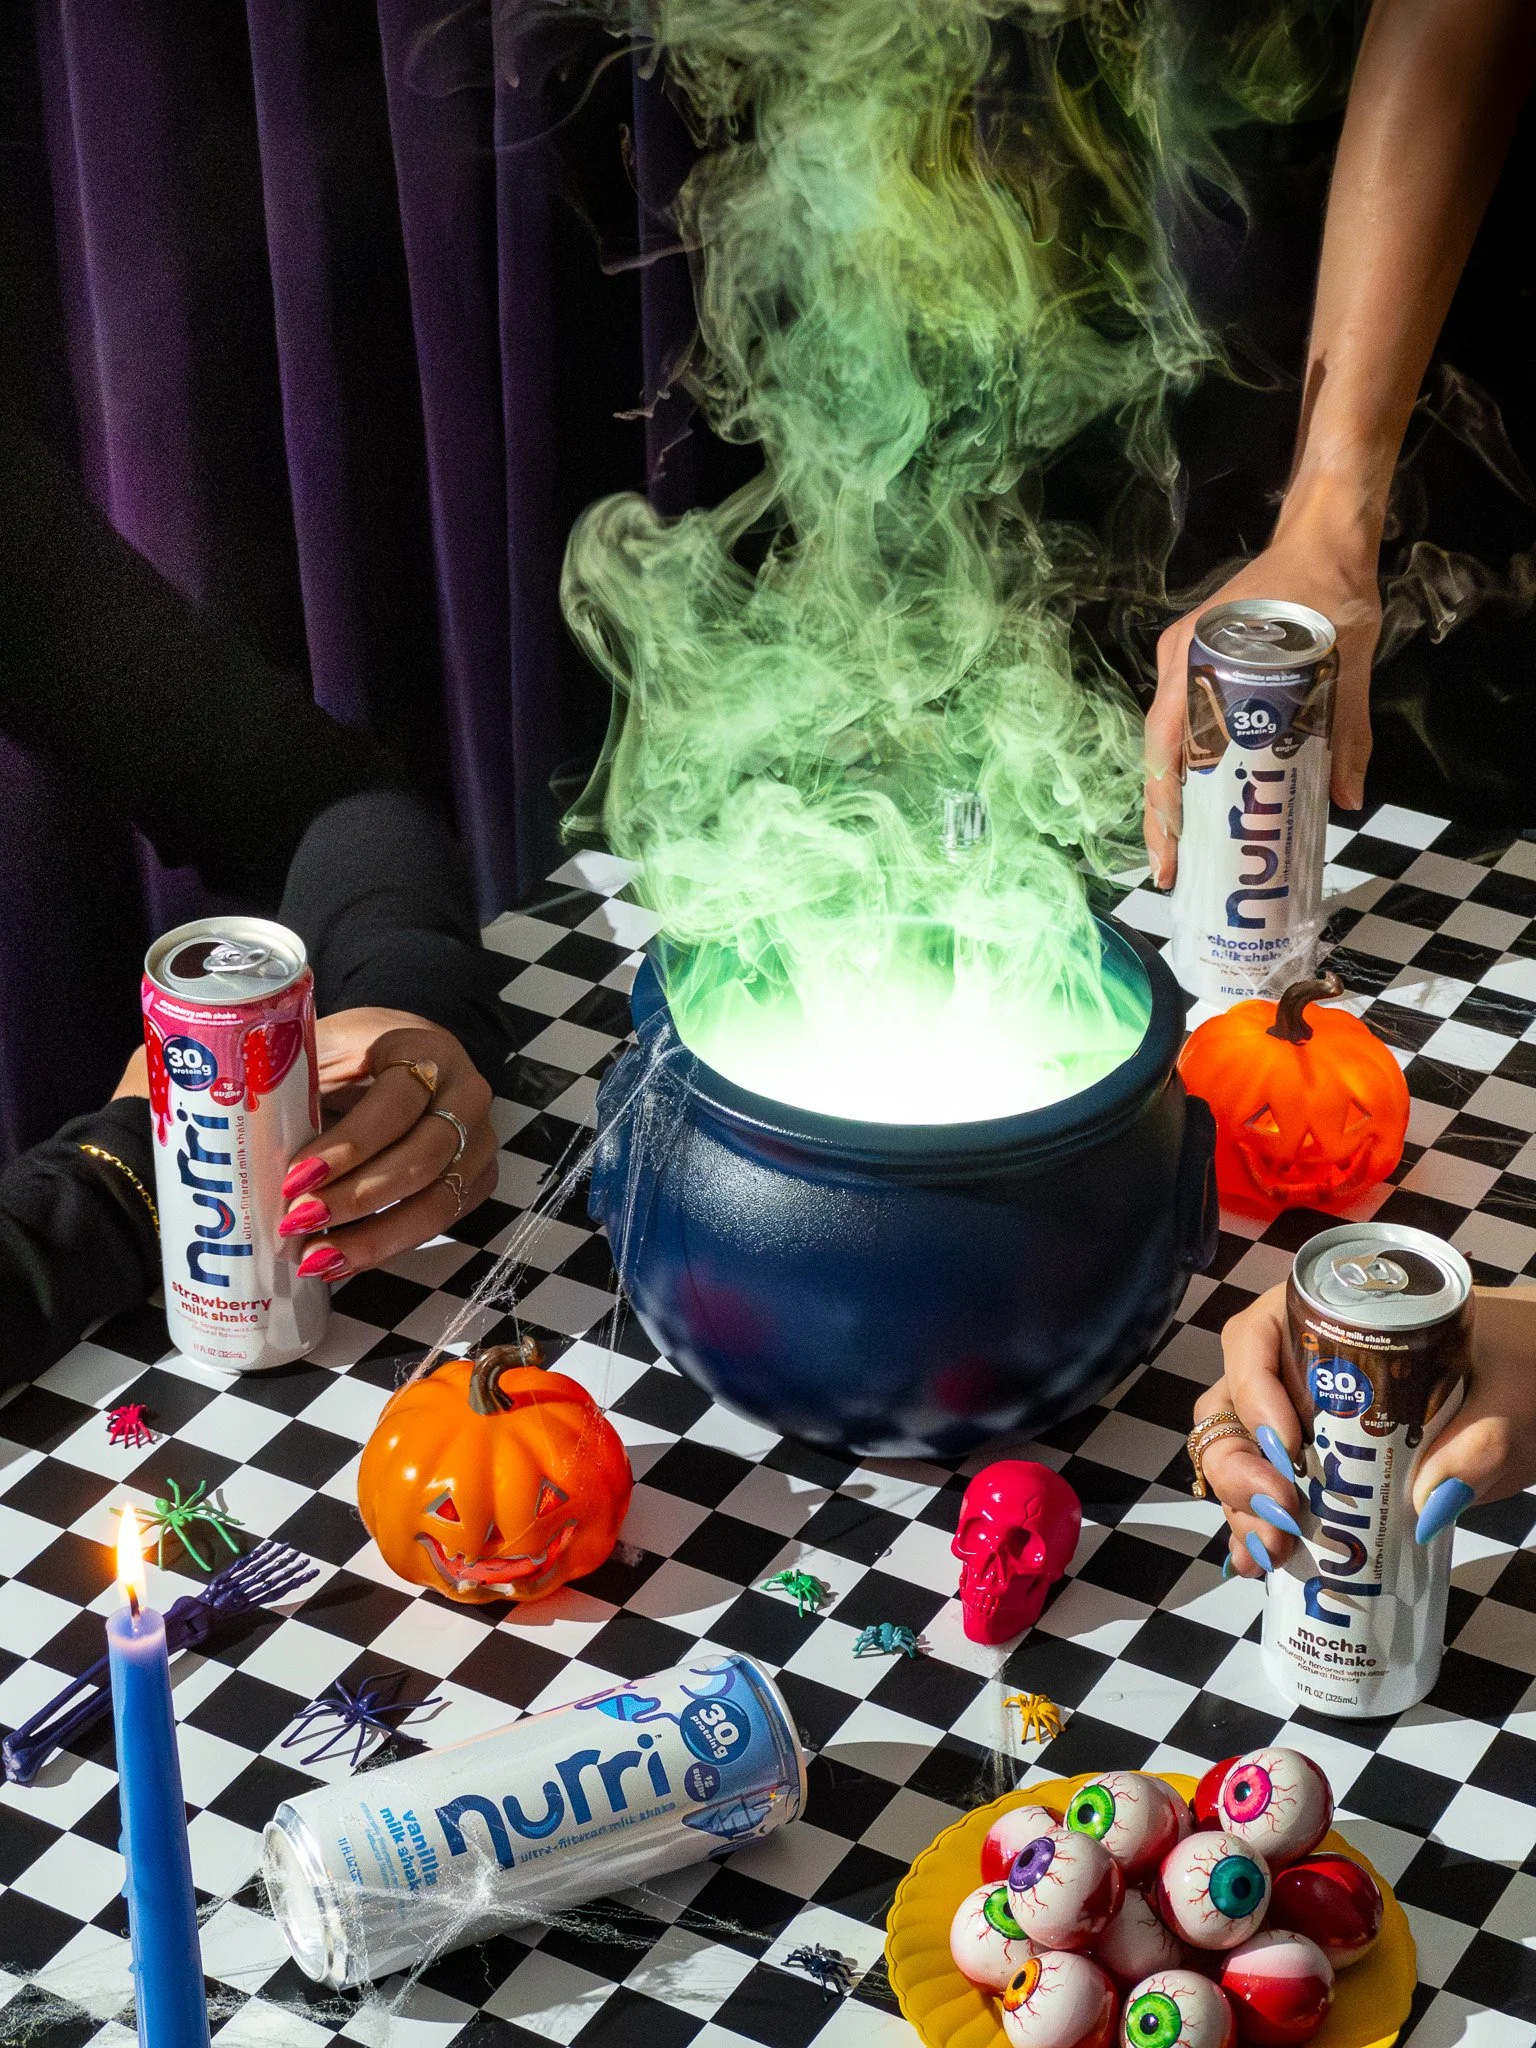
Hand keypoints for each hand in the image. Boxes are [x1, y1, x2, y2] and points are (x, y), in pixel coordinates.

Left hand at [278, 1010, 496, 1282]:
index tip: (296, 1177)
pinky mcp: (476, 1179)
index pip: (398, 1101)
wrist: (406, 1058)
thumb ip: (294, 1084)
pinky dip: (387, 1246)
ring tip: (315, 1258)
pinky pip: (438, 1222)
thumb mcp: (322, 1048)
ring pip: (437, 1201)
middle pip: (424, 1157)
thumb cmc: (353, 1055)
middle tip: (297, 1221)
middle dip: (357, 1197)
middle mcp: (465, 1094)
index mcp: (425, 1049)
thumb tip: (237, 1141)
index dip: (351, 1144)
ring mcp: (480, 1139)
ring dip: (373, 1237)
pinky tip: (341, 1260)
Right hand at [1144, 493, 1383, 889]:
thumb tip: (1348, 799)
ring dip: (1176, 788)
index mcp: (1200, 660)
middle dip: (1164, 813)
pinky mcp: (1200, 657)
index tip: (1166, 857)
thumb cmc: (1329, 591)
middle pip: (1160, 751)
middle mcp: (1179, 661)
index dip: (1162, 808)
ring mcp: (1185, 658)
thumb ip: (1348, 731)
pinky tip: (1210, 790)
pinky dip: (1192, 758)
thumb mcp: (1349, 664)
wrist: (1325, 533)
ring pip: (1171, 738)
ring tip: (1190, 840)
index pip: (1167, 748)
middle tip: (1177, 866)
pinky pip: (1187, 718)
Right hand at [1197, 1281, 1535, 1578]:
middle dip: (1238, 1463)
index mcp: (1330, 1318)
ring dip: (1241, 1504)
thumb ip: (1479, 1441)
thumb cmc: (1516, 1365)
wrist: (1533, 1387)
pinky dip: (1256, 1527)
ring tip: (1271, 1551)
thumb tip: (1431, 1502)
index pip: (1257, 1338)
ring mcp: (1304, 1417)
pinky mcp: (1320, 1466)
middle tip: (1278, 1513)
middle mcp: (1300, 1364)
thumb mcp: (1509, 1396)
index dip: (1253, 1389)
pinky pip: (1266, 1491)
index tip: (1287, 1443)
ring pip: (1239, 1451)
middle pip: (1233, 1404)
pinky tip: (1262, 1563)